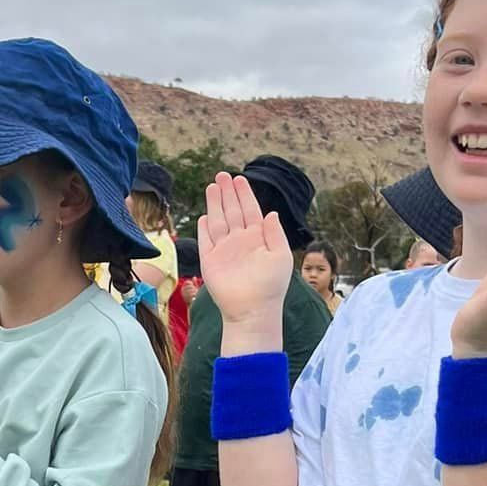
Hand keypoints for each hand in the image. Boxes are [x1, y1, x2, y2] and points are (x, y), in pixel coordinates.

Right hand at [198, 173, 292, 330]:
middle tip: (222, 175)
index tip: (239, 179)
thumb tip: (271, 213)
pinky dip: (205, 228)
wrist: (252, 310)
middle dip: (227, 193)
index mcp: (258, 238)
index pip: (250, 210)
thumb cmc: (271, 286)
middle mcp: (240, 242)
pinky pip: (206, 241)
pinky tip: (205, 216)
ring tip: (212, 186)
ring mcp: (224, 251)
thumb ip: (275, 234)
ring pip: (218, 221)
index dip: (244, 194)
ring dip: (215, 204)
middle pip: (232, 211)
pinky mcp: (210, 262)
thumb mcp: (281, 256)